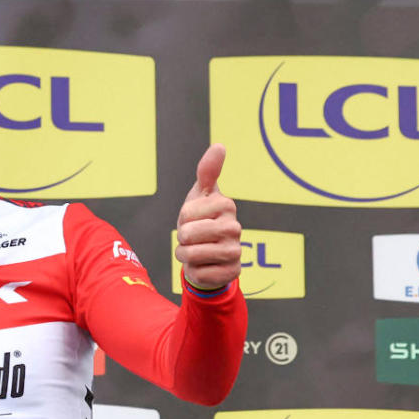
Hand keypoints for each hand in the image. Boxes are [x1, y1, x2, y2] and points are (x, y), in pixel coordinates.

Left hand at [175, 144, 241, 289]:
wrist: (208, 254)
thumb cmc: (201, 220)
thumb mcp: (200, 195)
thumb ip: (207, 171)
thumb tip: (220, 145)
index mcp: (226, 205)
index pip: (185, 213)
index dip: (182, 219)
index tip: (193, 219)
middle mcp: (235, 227)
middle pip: (187, 234)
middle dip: (182, 238)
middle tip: (193, 238)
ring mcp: (236, 251)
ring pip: (191, 255)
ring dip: (186, 255)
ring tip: (196, 251)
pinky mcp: (232, 272)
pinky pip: (199, 273)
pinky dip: (195, 271)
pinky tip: (205, 266)